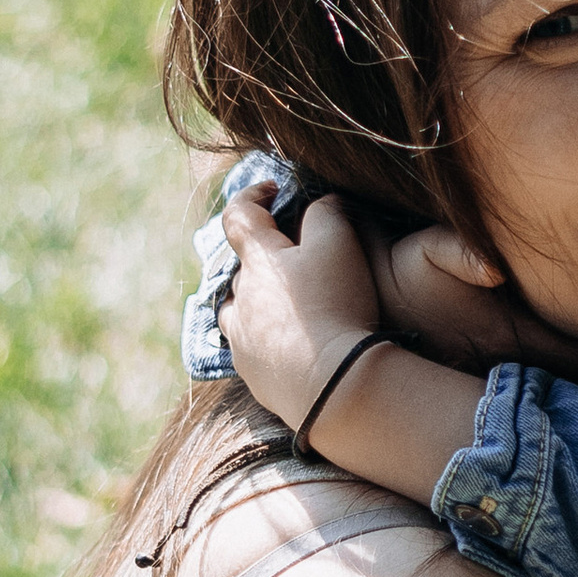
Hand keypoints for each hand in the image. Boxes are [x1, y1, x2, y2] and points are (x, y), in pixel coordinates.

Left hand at [222, 191, 382, 432]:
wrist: (331, 384)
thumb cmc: (335, 307)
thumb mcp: (339, 244)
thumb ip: (326, 213)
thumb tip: (320, 203)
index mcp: (257, 261)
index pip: (239, 215)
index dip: (252, 196)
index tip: (273, 191)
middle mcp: (240, 299)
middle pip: (243, 268)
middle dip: (265, 258)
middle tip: (298, 259)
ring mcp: (242, 340)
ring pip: (240, 311)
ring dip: (257, 302)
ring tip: (287, 308)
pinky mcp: (253, 375)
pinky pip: (251, 349)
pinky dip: (267, 340)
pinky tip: (292, 347)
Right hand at [366, 219, 577, 388]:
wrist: (367, 312)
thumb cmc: (405, 272)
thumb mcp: (426, 250)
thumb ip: (458, 250)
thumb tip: (492, 264)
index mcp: (503, 330)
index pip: (566, 349)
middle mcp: (502, 360)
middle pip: (568, 378)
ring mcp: (491, 374)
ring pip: (551, 391)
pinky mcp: (480, 379)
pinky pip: (529, 393)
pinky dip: (559, 396)